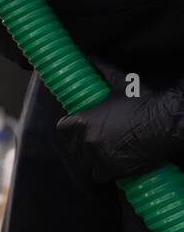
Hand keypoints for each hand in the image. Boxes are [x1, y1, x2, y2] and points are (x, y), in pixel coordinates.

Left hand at [55, 56, 183, 182]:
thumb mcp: (120, 83)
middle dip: (79, 143)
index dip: (69, 127)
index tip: (76, 127)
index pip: (62, 128)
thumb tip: (91, 56)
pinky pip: (97, 175)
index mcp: (83, 121)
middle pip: (72, 146)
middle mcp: (87, 140)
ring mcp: (98, 157)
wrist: (168, 122)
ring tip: (102, 152)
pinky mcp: (112, 170)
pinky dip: (101, 171)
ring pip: (84, 162)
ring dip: (89, 158)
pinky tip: (109, 164)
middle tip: (93, 139)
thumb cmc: (144, 102)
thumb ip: (102, 70)